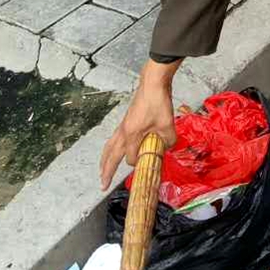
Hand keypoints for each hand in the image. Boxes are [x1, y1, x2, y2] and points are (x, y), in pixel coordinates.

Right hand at [99, 60, 180, 188]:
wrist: (153, 84)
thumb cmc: (158, 103)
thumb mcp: (168, 125)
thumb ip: (168, 141)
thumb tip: (166, 148)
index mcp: (131, 135)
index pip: (131, 158)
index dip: (140, 163)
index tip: (149, 164)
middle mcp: (123, 132)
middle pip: (110, 156)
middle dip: (106, 171)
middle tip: (103, 185)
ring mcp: (122, 126)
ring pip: (109, 147)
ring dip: (105, 160)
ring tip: (102, 171)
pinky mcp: (125, 121)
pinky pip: (113, 139)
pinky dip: (110, 148)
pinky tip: (114, 151)